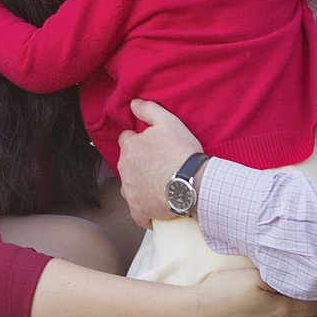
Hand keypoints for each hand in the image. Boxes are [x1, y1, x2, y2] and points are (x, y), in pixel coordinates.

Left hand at [116, 99, 202, 226]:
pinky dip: (145, 210)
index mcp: (130, 148)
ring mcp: (130, 192)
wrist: (191, 183)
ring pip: (130, 187)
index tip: (153, 146)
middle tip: (160, 165)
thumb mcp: (168, 122)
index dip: (139, 140)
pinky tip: (157, 207)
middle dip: (139, 164)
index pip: (126, 140)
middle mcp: (124, 170)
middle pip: (128, 164)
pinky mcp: (138, 210)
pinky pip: (137, 212)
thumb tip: (133, 103)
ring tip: (160, 186)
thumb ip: (148, 110)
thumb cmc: (181, 152)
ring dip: (140, 186)